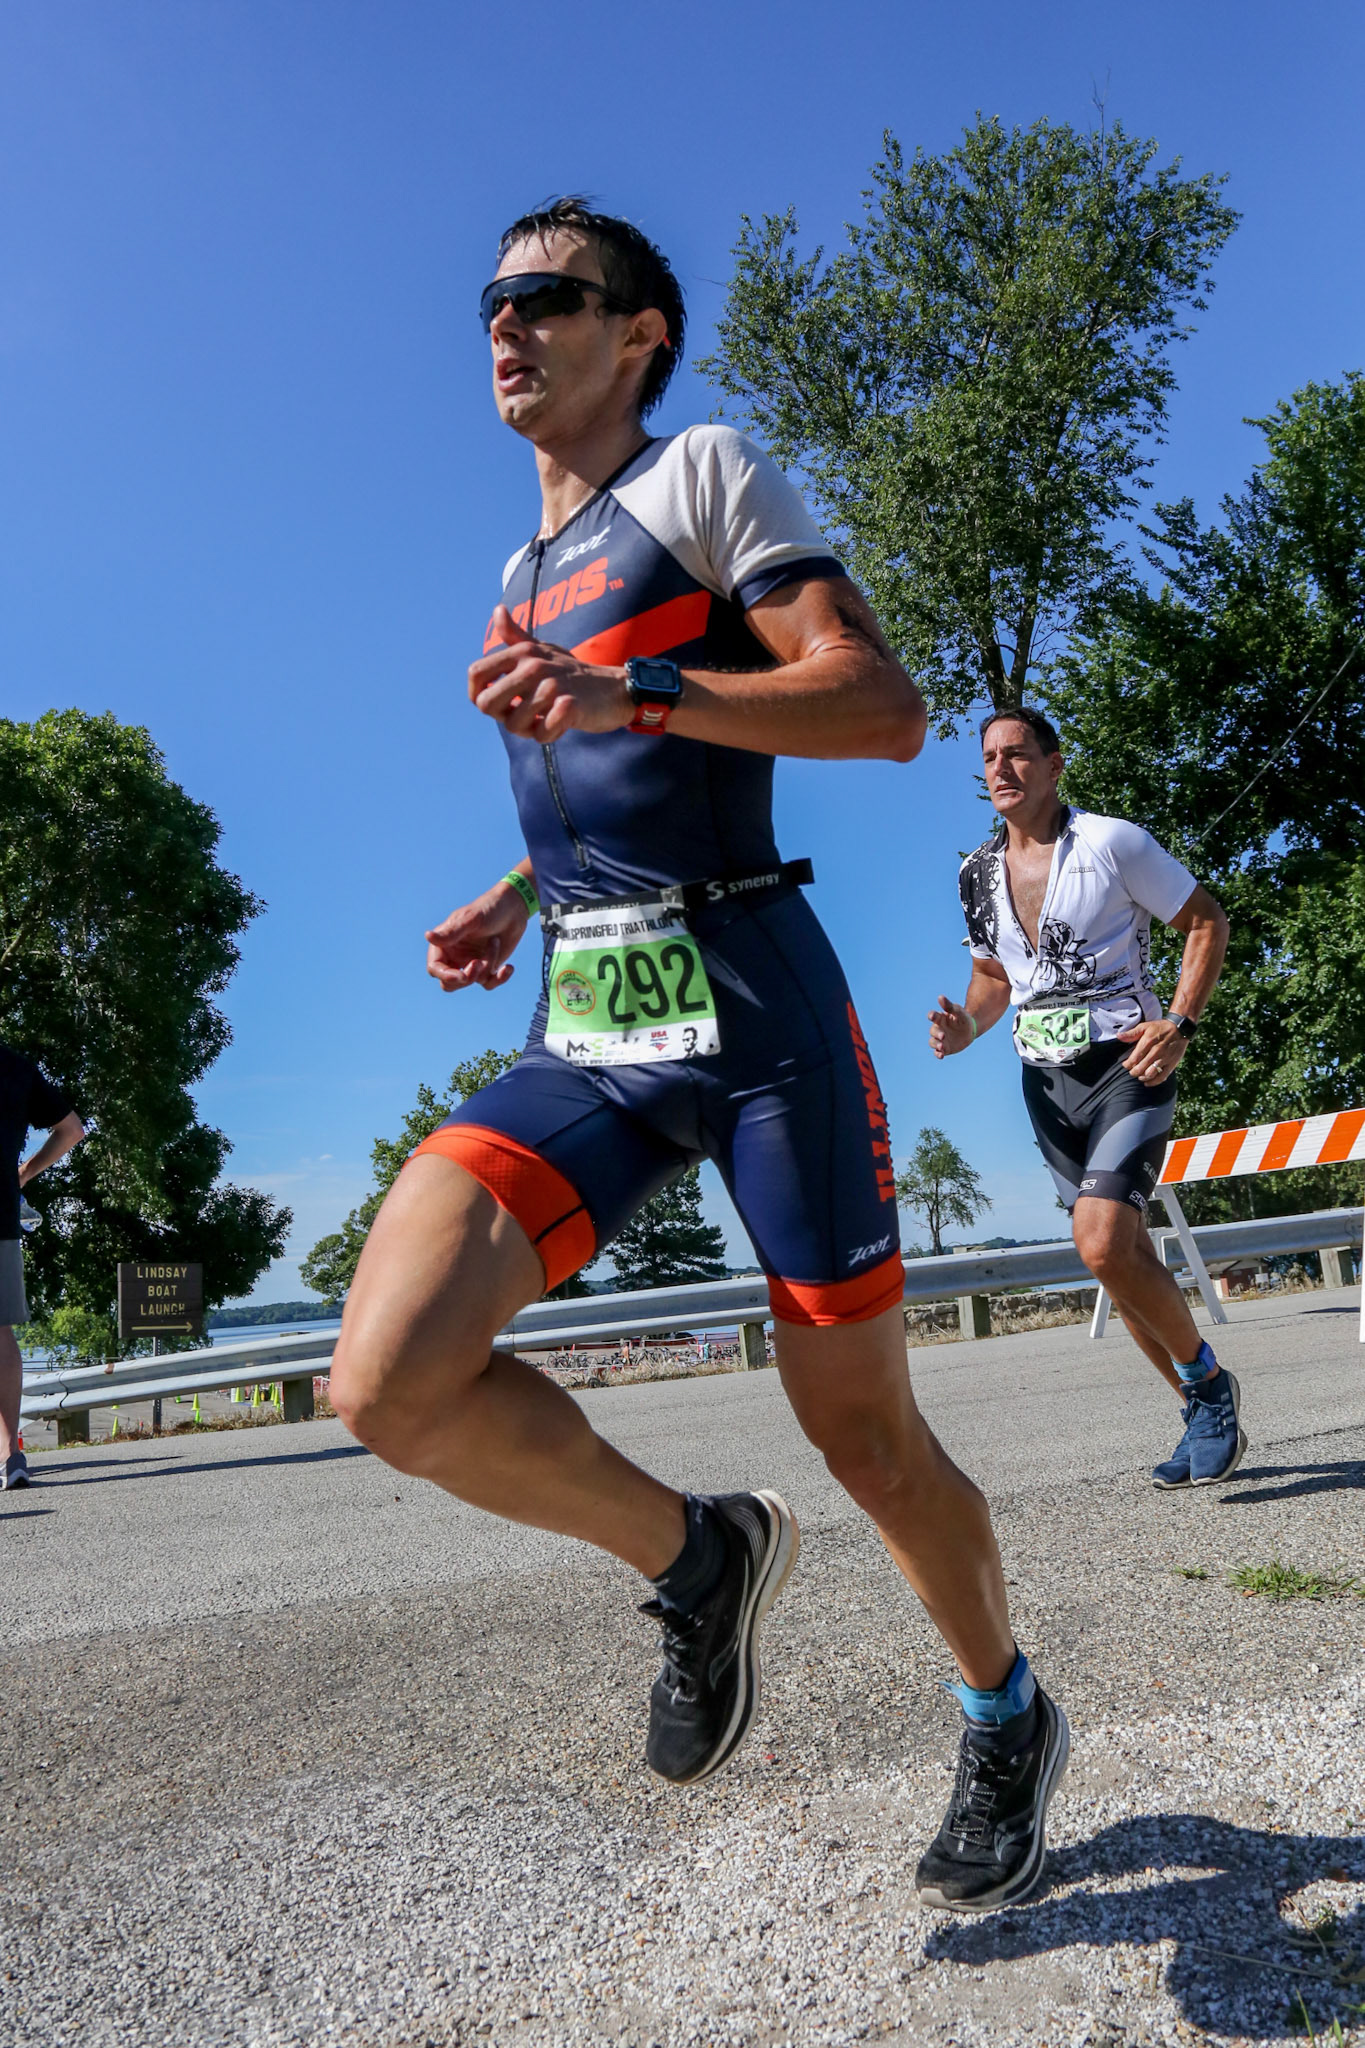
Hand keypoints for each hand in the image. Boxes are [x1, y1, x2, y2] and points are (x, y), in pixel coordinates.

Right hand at [425, 879, 529, 992]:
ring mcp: (470, 964)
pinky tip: (508, 967)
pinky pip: (489, 983)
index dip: (445, 976)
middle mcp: (454, 956)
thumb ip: (451, 932)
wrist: (513, 909)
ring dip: (488, 964)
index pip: (435, 968)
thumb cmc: (489, 909)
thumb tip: (428, 936)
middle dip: (465, 979)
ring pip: (474, 981)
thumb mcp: (470, 919)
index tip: (462, 976)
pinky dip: (500, 978)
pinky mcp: (487, 968)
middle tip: (480, 963)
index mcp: (444, 944)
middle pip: (450, 983)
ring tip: (495, 942)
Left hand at [468, 605, 631, 744]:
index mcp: (522, 652)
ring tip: (545, 719)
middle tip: (524, 716)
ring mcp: (551, 686)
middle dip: (502, 717)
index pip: (475, 673)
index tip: (498, 704)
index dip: (477, 694)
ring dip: (528, 730)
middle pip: (486, 704)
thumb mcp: (544, 650)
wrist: (615, 688)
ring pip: (513, 724)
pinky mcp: (569, 707)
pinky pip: (541, 734)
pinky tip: (560, 725)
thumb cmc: (573, 673)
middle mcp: (533, 666)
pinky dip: (549, 736)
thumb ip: (516, 636)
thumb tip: (497, 610)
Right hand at [928, 994, 974, 1058]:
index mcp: (940, 1019)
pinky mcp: (945, 1048)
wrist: (970, 1030)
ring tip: (941, 1046)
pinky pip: (938, 1052)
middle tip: (943, 1036)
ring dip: (936, 1044)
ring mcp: (940, 1039)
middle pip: (933, 1031)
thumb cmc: (963, 1018)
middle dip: (936, 1034)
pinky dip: (938, 1054)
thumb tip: (940, 997)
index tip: (932, 1016)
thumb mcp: (958, 1011)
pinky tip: (941, 1055)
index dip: (932, 1016)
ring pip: (933, 1042)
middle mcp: (938, 1029)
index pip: (933, 1016)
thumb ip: (949, 1006)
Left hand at [1117, 1018, 1186, 1085]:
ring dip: (1142, 1077)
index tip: (1126, 1064)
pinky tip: (1147, 1082)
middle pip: (1140, 1068)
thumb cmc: (1160, 1028)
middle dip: (1133, 1072)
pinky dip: (1153, 1082)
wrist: (1180, 1028)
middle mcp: (1156, 1051)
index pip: (1134, 1058)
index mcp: (1148, 1041)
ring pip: (1150, 1074)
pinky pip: (1162, 1077)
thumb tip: (1118, 1036)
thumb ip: (1131, 1033)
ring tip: (1139, 1076)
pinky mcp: (1172, 1064)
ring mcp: (1165, 1058)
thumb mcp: (1145, 1026)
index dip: (1127, 1064)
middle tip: (1132, 1071)